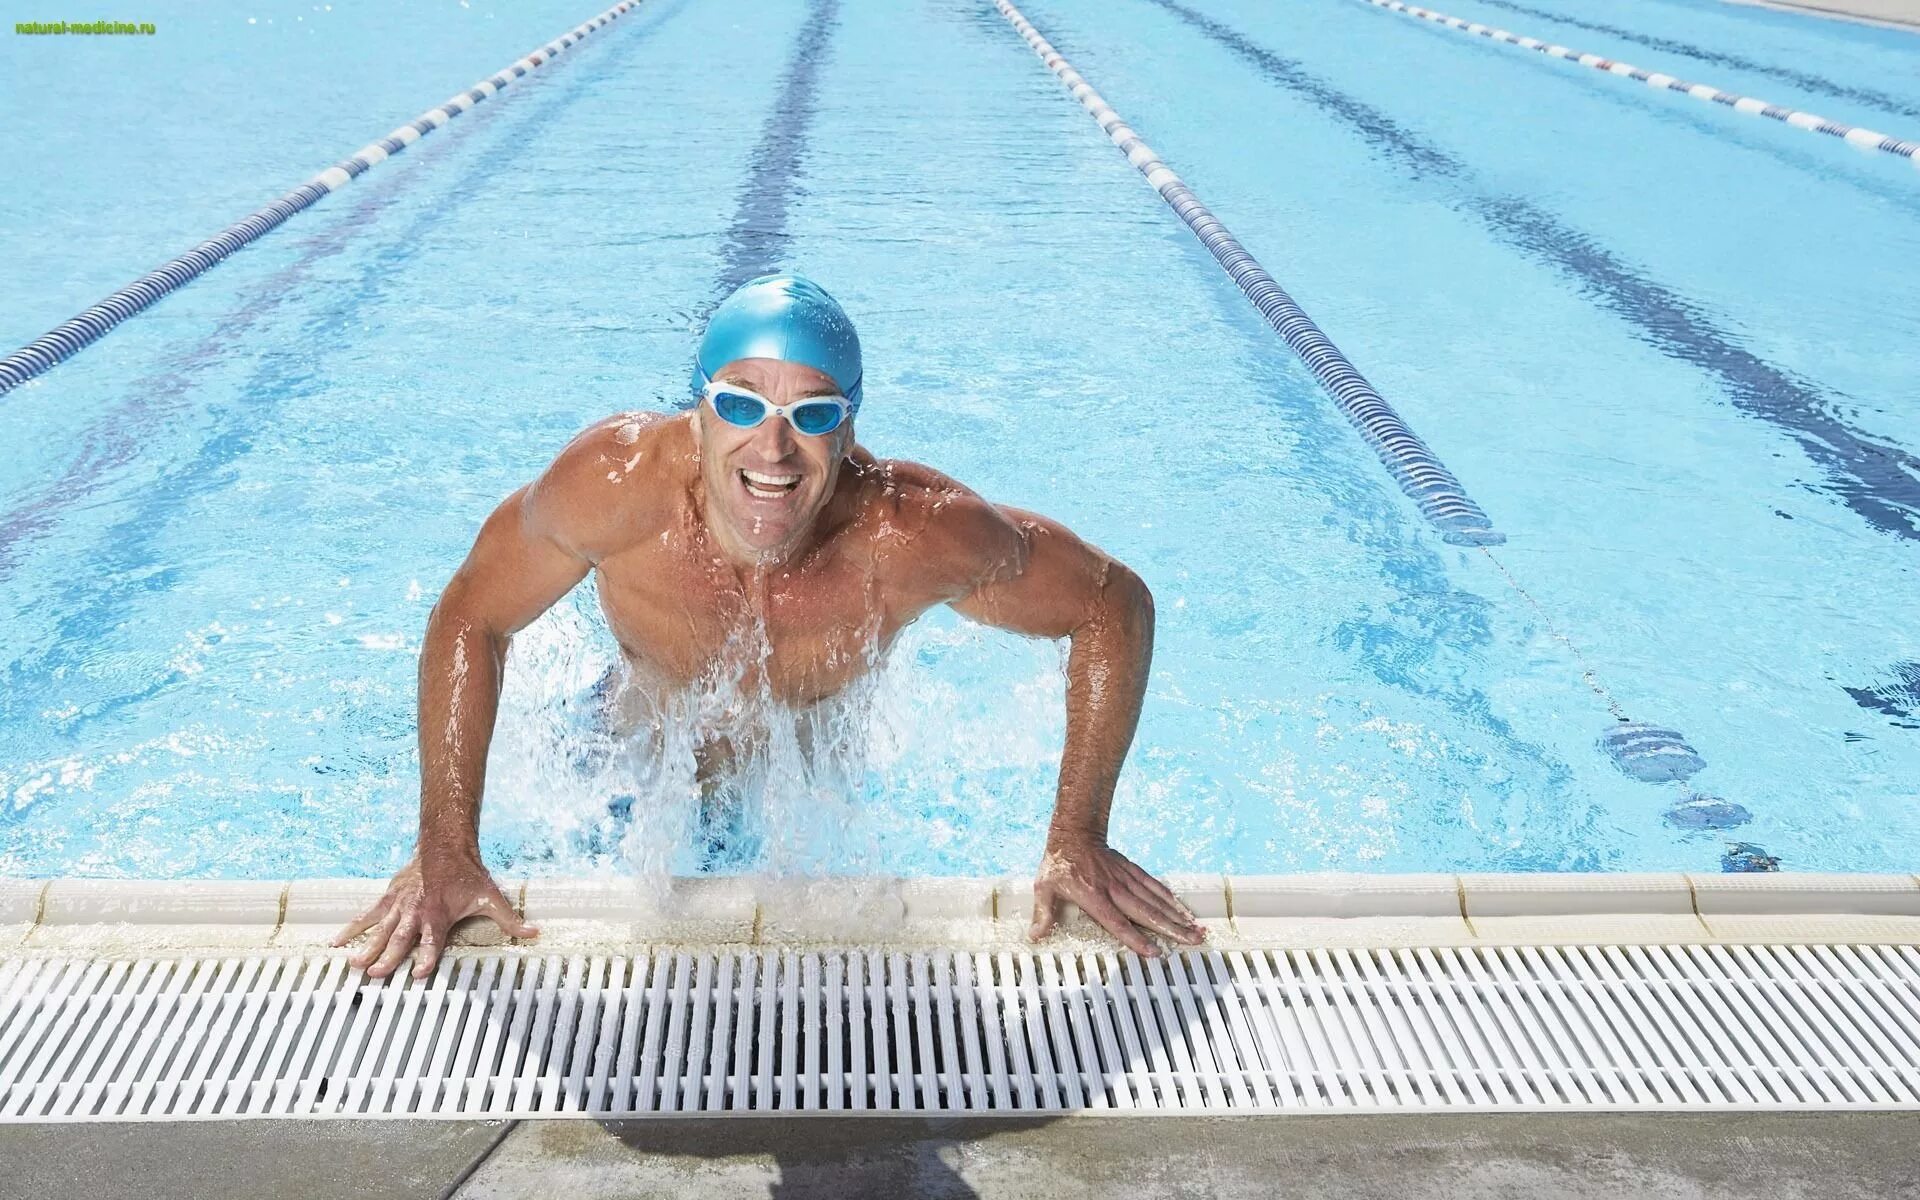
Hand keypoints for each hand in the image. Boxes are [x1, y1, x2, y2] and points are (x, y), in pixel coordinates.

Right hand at [333, 849, 537, 978]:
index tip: (420, 972)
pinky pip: (366, 915)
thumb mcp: (492, 897)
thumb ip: (510, 920)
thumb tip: (534, 933)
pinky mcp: (388, 898)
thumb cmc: (468, 875)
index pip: (433, 940)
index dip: (428, 956)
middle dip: (389, 958)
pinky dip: (351, 928)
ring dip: (366, 947)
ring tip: (354, 965)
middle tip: (376, 976)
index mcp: (439, 915)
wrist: (445, 845)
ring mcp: (399, 905)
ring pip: (380, 930)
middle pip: (401, 939)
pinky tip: (336, 942)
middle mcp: (416, 912)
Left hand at [1029, 831, 1205, 955]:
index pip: (1118, 922)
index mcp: (1094, 896)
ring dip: (1176, 916)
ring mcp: (1125, 879)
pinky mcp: (1131, 871)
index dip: (1136, 938)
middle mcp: (1114, 889)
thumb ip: (1043, 913)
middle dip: (1171, 929)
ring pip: (1155, 900)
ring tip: (1195, 929)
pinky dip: (1168, 897)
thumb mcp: (1043, 886)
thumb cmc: (1058, 862)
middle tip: (1192, 941)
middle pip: (1147, 913)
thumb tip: (1035, 936)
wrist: (1074, 832)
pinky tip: (1181, 909)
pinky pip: (1153, 885)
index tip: (1154, 951)